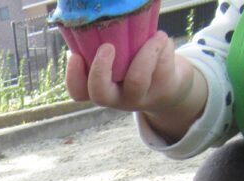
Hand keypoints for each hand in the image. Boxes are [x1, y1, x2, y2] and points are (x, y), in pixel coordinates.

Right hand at [66, 31, 205, 141]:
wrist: (169, 86)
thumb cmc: (136, 66)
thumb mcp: (119, 62)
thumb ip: (107, 51)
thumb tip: (96, 21)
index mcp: (100, 88)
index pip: (78, 93)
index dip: (74, 77)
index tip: (75, 56)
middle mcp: (116, 97)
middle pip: (100, 95)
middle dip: (100, 70)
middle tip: (107, 46)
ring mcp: (139, 97)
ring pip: (137, 80)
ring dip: (145, 53)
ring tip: (156, 35)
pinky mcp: (163, 90)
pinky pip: (162, 66)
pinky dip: (164, 47)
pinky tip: (163, 41)